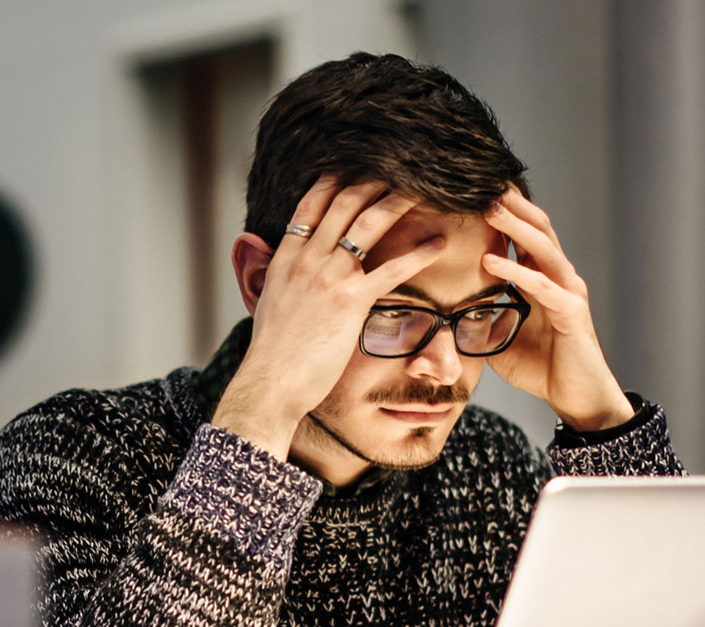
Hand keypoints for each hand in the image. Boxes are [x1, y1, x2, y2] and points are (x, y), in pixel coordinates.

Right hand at [213, 177, 447, 457]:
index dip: (333, 181)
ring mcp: (329, 278)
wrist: (269, 383)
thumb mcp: (266, 305)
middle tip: (398, 166)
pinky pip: (392, 270)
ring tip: (424, 189)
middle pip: (343, 204)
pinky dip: (418, 254)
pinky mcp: (350, 302)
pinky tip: (439, 245)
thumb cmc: (271, 354)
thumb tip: (267, 263)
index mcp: (285, 259)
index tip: (353, 165)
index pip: (309, 206)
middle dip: (372, 180)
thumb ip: (273, 276)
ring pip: (368, 225)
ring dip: (397, 202)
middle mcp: (306, 260)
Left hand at [481, 187, 634, 430]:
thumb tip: (443, 309)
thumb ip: (480, 316)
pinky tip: (490, 261)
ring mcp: (568, 292)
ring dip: (514, 225)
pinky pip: (542, 286)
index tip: (473, 190)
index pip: (524, 234)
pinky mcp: (572, 314)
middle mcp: (559, 278)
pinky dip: (516, 271)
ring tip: (488, 207)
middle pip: (537, 228)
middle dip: (511, 204)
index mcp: (542, 278)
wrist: (577, 398)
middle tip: (482, 180)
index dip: (503, 212)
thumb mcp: (499, 336)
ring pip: (543, 247)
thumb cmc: (542, 367)